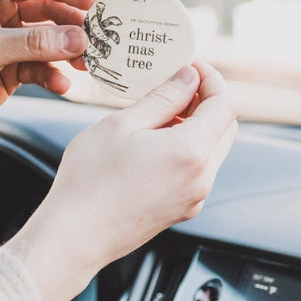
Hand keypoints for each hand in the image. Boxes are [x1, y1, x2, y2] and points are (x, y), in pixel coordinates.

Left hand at [0, 0, 95, 145]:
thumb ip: (33, 44)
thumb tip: (76, 38)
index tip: (92, 3)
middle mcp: (0, 14)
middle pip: (50, 11)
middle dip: (73, 25)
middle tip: (97, 39)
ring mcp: (7, 43)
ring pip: (51, 41)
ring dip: (69, 52)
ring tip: (85, 63)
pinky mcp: (11, 70)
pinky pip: (43, 68)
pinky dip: (54, 75)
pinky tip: (61, 84)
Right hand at [7, 61, 237, 300]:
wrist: (75, 235)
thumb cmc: (90, 181)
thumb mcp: (121, 125)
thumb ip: (162, 98)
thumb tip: (187, 79)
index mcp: (190, 152)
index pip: (224, 104)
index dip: (210, 79)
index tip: (189, 66)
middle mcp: (201, 177)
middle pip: (225, 127)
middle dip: (205, 101)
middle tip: (173, 85)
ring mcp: (193, 197)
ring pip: (212, 150)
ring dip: (195, 125)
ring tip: (157, 114)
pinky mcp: (181, 209)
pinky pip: (196, 170)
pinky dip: (185, 149)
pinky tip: (152, 143)